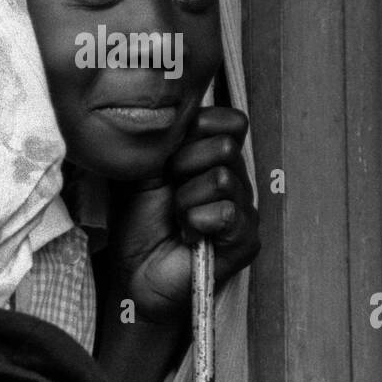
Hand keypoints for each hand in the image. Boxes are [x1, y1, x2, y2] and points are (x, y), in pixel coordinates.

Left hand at [109, 106, 259, 324]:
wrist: (135, 272)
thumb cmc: (139, 221)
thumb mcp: (143, 168)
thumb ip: (164, 138)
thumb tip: (176, 109)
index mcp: (215, 157)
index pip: (232, 120)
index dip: (198, 128)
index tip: (169, 155)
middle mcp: (236, 179)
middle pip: (225, 145)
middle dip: (184, 165)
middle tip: (170, 189)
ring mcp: (244, 209)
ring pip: (222, 178)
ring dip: (186, 198)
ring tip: (177, 216)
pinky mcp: (245, 240)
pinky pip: (227, 212)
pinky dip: (197, 220)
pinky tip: (189, 233)